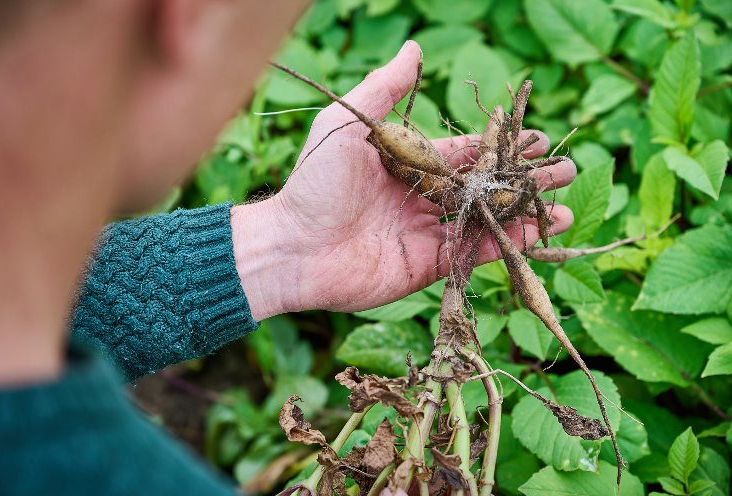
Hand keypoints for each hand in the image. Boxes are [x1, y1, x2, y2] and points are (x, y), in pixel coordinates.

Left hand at [232, 41, 574, 319]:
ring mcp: (426, 232)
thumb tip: (414, 46)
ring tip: (565, 204)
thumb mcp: (347, 125)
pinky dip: (509, 244)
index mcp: (408, 162)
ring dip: (525, 212)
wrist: (292, 247)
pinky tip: (543, 233)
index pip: (466, 150)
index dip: (500, 145)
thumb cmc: (315, 182)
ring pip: (486, 220)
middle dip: (523, 178)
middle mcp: (422, 196)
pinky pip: (475, 252)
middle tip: (566, 168)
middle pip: (484, 185)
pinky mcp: (428, 265)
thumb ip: (384, 88)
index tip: (538, 137)